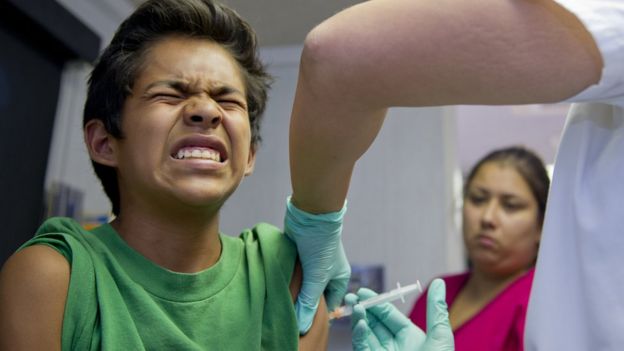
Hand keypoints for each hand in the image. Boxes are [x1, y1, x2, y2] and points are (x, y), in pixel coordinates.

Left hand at [284, 197, 350, 333]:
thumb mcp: (316, 277)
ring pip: (302, 282)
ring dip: (295, 288)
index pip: (329, 303)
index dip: (317, 313)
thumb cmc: (321, 245)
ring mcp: (313, 262)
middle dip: (304, 300)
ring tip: (283, 296)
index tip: (303, 319)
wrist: (311, 214)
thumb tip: (302, 325)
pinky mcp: (300, 254)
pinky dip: (288, 276)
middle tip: (290, 309)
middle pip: (314, 294)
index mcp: (339, 277)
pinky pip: (294, 271)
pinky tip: (280, 281)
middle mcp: (327, 271)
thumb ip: (308, 301)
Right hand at [348, 279, 453, 350]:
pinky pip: (363, 347)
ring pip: (366, 334)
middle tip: (352, 296)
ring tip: (355, 305)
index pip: (390, 316)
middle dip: (364, 308)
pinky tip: (360, 322)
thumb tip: (438, 282)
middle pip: (375, 323)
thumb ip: (436, 309)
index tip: (364, 291)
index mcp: (411, 338)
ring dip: (360, 319)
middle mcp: (395, 347)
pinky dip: (360, 335)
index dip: (378, 302)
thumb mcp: (440, 336)